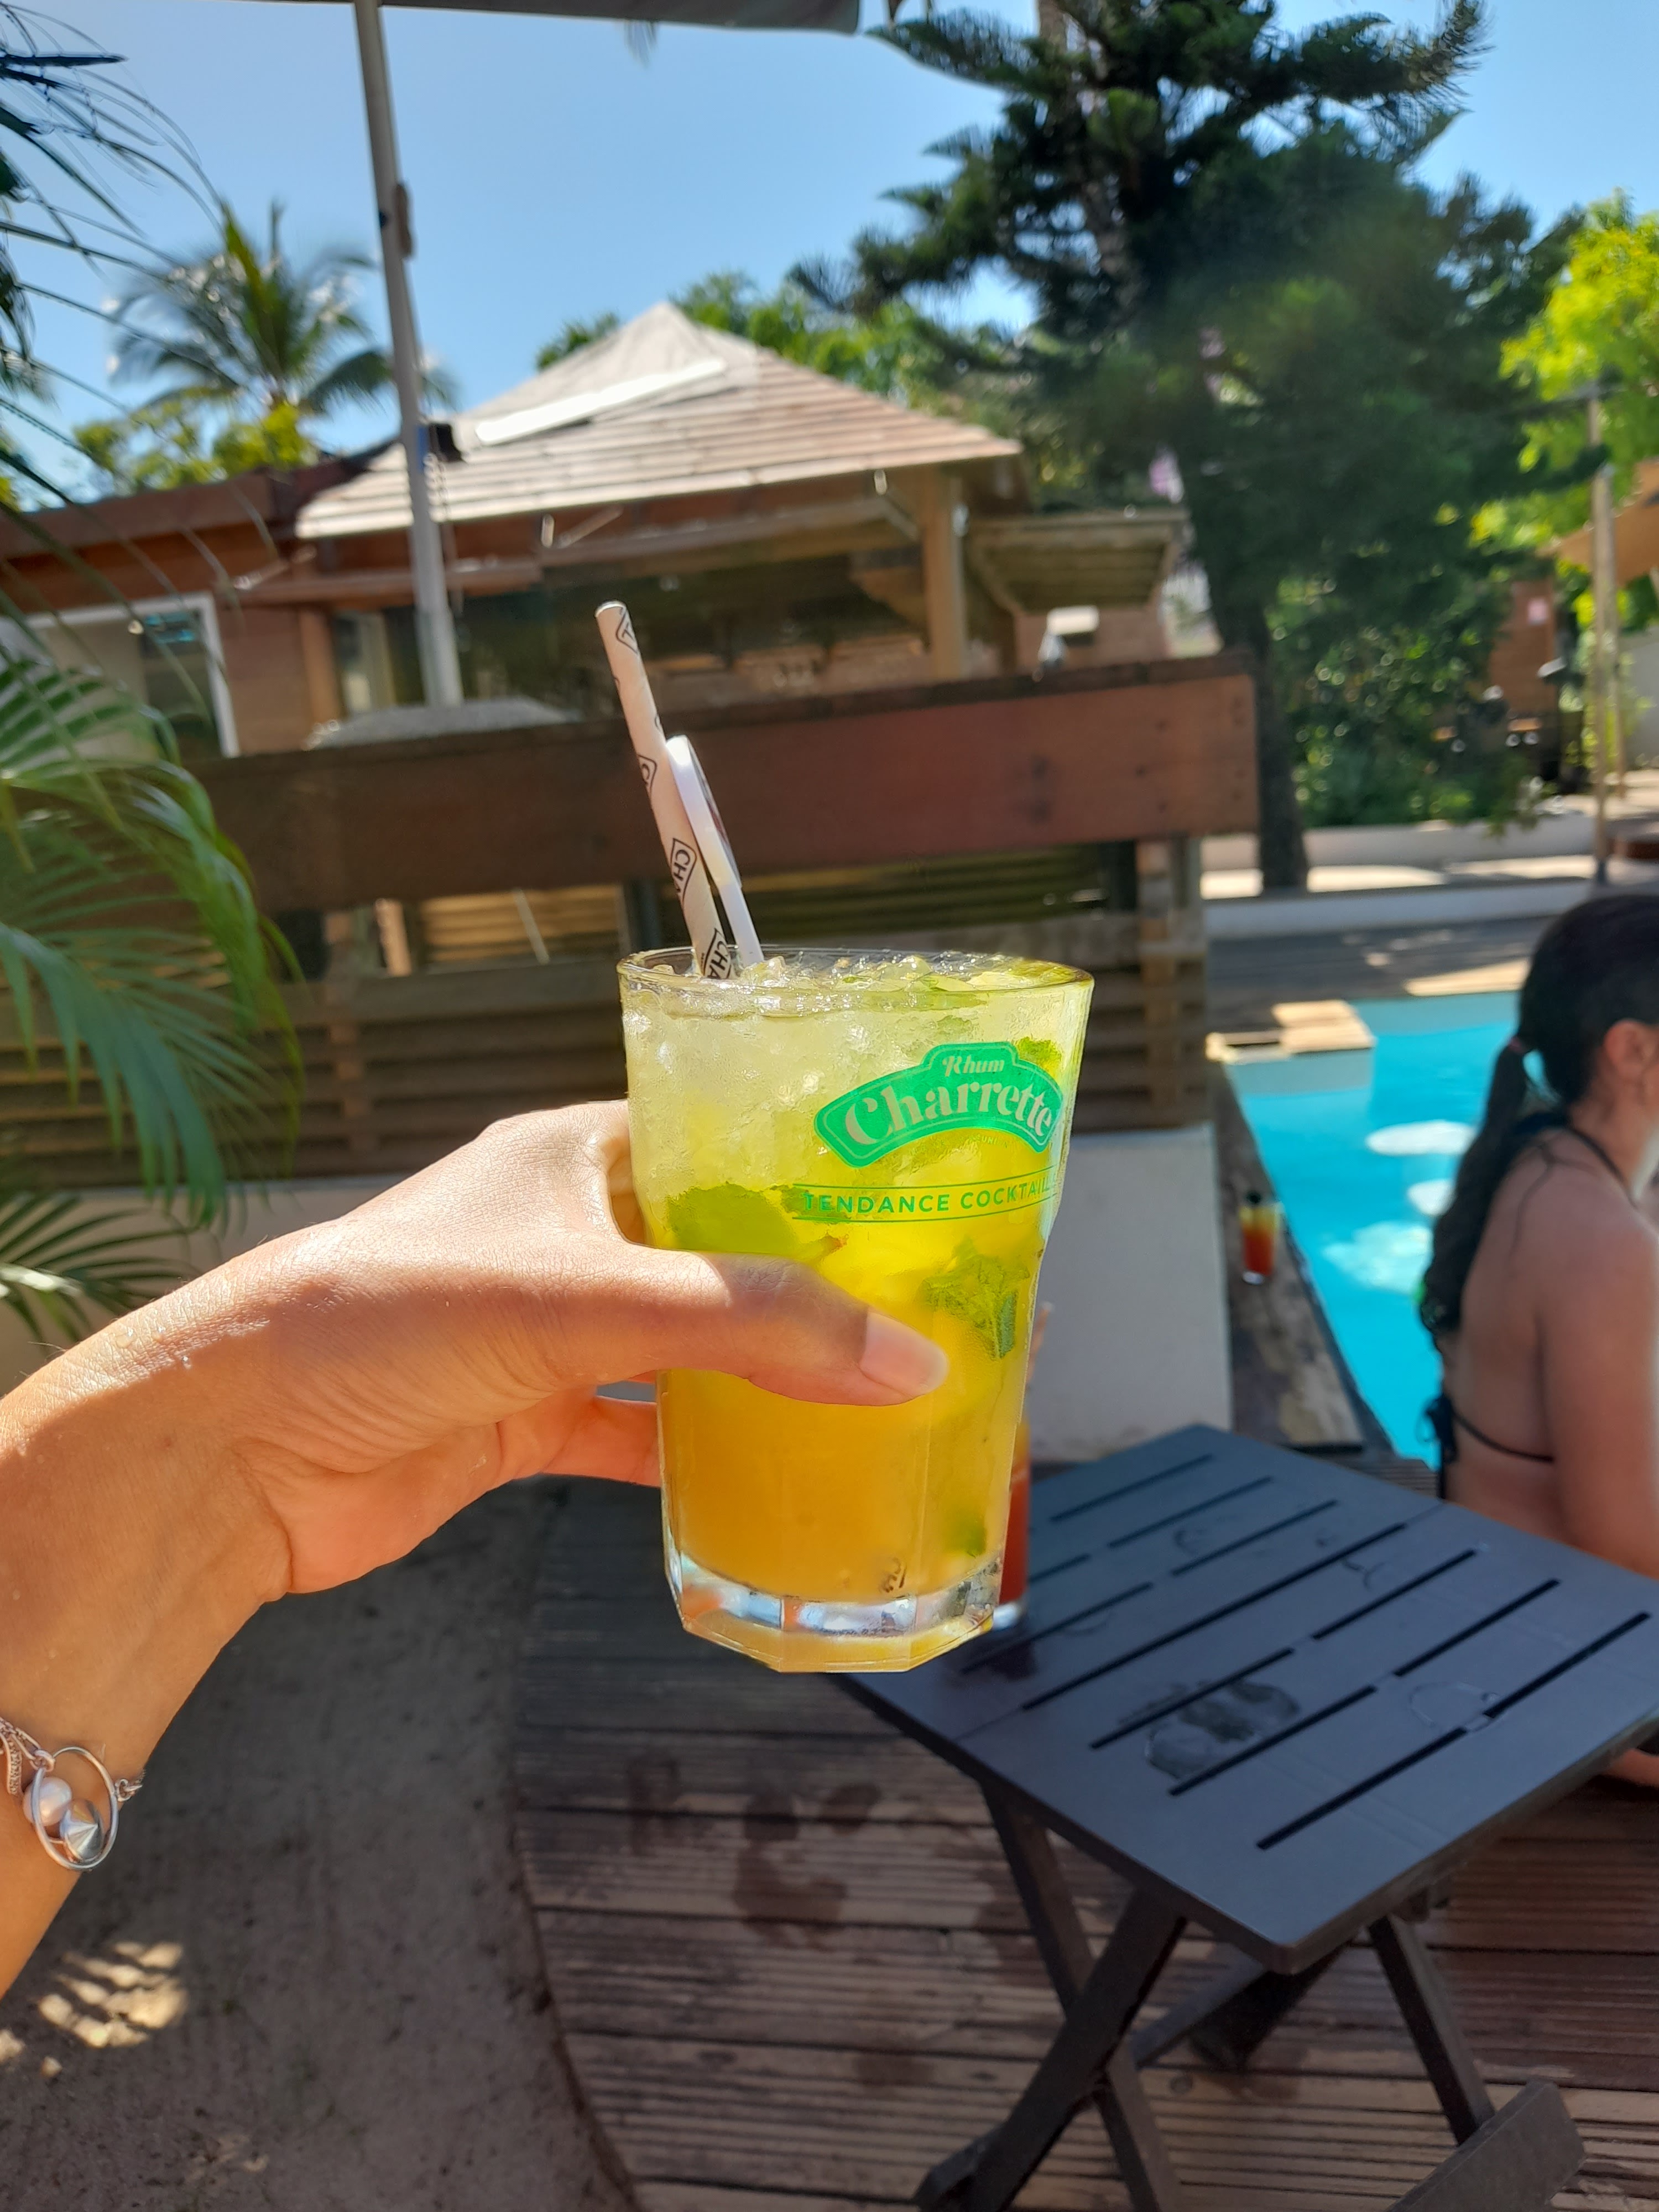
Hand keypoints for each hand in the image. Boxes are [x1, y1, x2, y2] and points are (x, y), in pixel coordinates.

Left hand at [98, 1100, 949, 1597]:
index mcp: (575, 1154)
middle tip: (919, 1313)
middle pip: (715, 1253)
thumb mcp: (586, 1296)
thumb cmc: (388, 1319)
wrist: (234, 1449)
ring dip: (760, 1377)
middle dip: (807, 1286)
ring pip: (683, 1349)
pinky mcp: (524, 1421)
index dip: (814, 1167)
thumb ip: (750, 1323)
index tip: (913, 1202)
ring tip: (873, 1395)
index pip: (722, 1138)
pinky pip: (636, 1436)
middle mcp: (566, 1233)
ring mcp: (545, 1331)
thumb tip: (907, 1358)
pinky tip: (769, 1480)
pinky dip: (695, 1459)